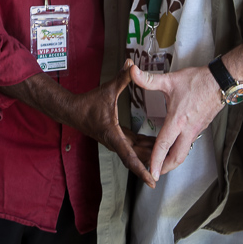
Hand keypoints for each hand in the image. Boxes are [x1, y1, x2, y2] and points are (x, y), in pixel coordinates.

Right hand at [0, 66, 155, 187]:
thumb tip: (131, 64)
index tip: (152, 180)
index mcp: (113, 135)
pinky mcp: (116, 137)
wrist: (72, 110)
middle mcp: (115, 142)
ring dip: (149, 156)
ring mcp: (116, 141)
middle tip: (169, 168)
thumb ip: (121, 78)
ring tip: (168, 159)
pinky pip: (133, 147)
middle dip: (152, 164)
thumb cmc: (88, 103)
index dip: (142, 169)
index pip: (130, 156)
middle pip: (136, 158)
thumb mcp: (107, 90)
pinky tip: (155, 145)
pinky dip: (144, 148)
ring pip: (136, 153)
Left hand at [130, 63, 223, 179]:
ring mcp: (196, 130)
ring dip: (172, 160)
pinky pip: (188, 144)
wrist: (222, 81)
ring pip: (184, 151)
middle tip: (154, 172)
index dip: (155, 160)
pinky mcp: (200, 127)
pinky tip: (173, 146)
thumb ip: (149, 79)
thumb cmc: (197, 81)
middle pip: (177, 157)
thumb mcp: (170, 79)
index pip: (164, 145)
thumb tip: (132, 72)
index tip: (150, 172)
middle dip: (165, 168)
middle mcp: (187, 129)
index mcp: (177, 120)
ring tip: (161, 162)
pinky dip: (179, 150)